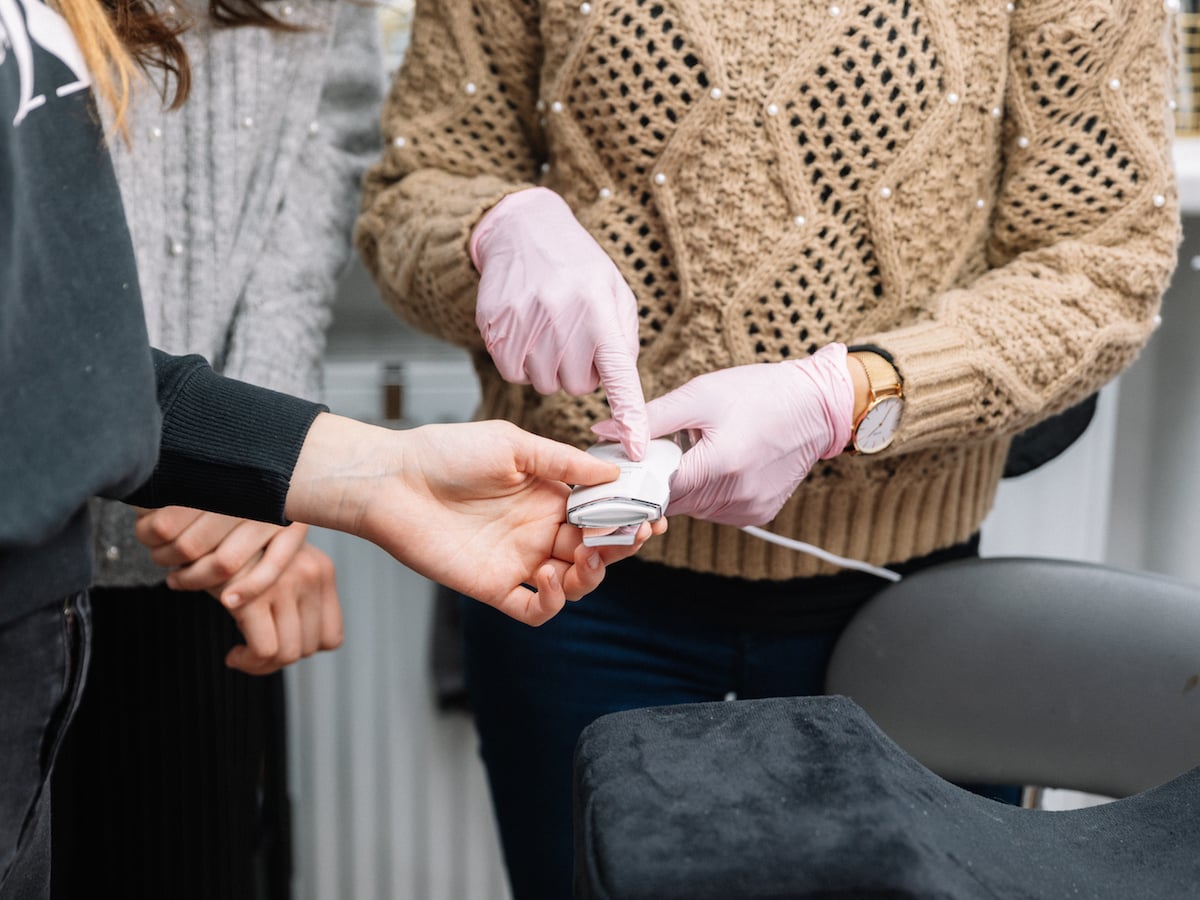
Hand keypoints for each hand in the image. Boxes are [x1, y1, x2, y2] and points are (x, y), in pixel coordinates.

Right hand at [135, 509, 343, 673]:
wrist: (199, 521)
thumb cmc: (236, 548)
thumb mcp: (276, 565)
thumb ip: (294, 596)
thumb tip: (298, 649)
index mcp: (322, 570)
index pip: (331, 637)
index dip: (304, 650)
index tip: (278, 648)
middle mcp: (310, 575)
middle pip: (308, 648)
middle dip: (279, 660)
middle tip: (252, 655)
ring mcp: (284, 584)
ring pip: (288, 653)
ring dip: (261, 665)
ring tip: (240, 656)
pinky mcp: (254, 595)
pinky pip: (264, 651)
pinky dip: (248, 661)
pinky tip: (233, 654)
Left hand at [283, 415, 665, 625]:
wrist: (392, 481)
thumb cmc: (446, 453)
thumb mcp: (512, 446)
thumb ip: (564, 463)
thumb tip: (615, 471)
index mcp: (549, 496)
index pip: (601, 512)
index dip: (628, 516)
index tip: (650, 514)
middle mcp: (539, 530)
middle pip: (596, 550)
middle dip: (620, 546)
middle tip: (631, 535)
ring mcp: (519, 560)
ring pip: (575, 583)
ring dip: (592, 574)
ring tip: (587, 555)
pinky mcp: (494, 586)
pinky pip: (536, 608)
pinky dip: (555, 601)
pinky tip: (553, 578)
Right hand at [471, 187, 648, 459]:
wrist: (522, 230)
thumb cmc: (577, 266)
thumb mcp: (614, 292)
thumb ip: (623, 340)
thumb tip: (622, 388)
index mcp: (599, 310)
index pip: (619, 374)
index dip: (630, 415)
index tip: (637, 446)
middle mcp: (562, 318)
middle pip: (578, 386)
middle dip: (580, 370)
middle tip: (575, 337)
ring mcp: (525, 324)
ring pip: (544, 384)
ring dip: (550, 367)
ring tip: (550, 330)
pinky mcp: (495, 328)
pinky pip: (514, 373)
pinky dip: (522, 362)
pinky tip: (527, 333)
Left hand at [593, 343, 855, 526]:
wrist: (817, 406)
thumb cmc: (758, 393)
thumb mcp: (699, 396)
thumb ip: (649, 419)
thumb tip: (601, 432)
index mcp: (718, 466)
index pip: (654, 490)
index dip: (634, 479)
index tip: (622, 467)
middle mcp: (734, 496)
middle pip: (671, 502)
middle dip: (657, 480)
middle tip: (660, 450)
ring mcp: (748, 509)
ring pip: (692, 509)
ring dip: (683, 486)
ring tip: (697, 452)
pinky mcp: (758, 514)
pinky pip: (716, 510)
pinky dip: (708, 492)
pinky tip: (719, 464)